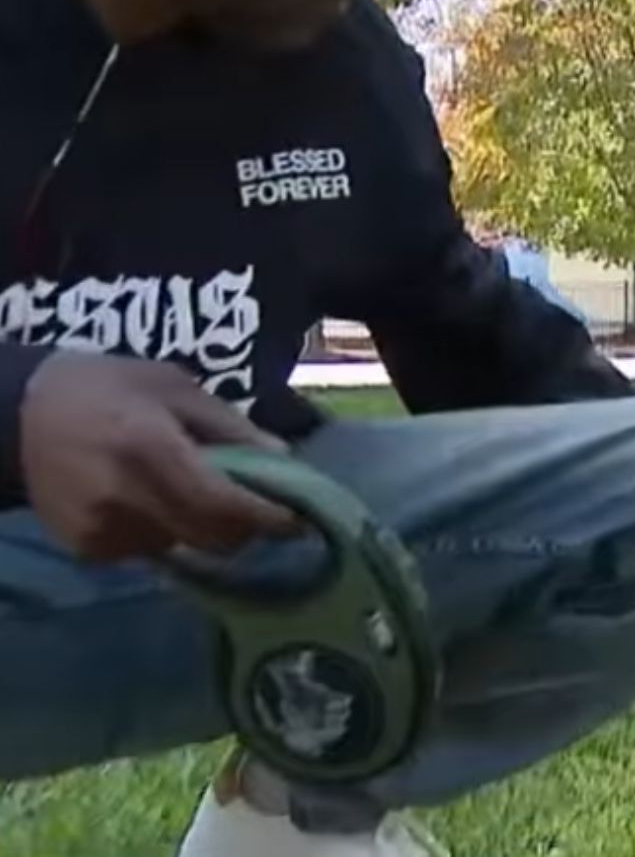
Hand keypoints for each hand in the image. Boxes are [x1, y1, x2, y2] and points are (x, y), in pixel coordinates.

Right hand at [20, 352, 299, 562]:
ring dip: (205, 528)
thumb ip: (230, 426)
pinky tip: (150, 500)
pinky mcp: (88, 550)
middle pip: (212, 538)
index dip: (268, 519)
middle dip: (245, 527)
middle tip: (258, 506)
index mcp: (149, 449)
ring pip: (185, 548)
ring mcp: (102, 530)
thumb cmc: (107, 389)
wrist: (17, 415)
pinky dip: (168, 532)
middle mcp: (124, 498)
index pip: (224, 505)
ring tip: (191, 491)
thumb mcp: (174, 387)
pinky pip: (151, 552)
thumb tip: (285, 459)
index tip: (300, 520)